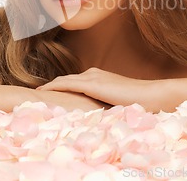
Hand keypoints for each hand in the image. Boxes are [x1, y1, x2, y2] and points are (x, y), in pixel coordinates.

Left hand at [36, 67, 162, 111]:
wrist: (148, 95)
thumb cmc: (136, 101)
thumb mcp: (116, 100)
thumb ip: (104, 102)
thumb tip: (95, 112)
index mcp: (98, 76)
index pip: (75, 81)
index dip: (61, 85)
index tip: (49, 92)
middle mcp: (93, 73)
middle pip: (66, 79)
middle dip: (53, 85)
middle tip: (38, 92)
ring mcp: (92, 76)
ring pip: (64, 80)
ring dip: (50, 86)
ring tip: (37, 93)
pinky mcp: (92, 84)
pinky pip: (67, 84)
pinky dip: (55, 87)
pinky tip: (45, 91)